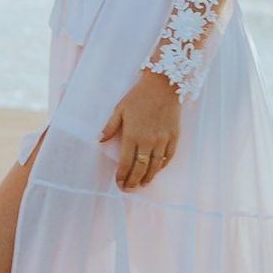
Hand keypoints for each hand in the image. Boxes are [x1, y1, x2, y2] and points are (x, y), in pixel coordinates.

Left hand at [99, 66, 180, 190]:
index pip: (125, 163)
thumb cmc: (139, 95)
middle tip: (128, 188)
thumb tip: (98, 140)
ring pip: (154, 166)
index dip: (121, 175)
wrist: (163, 84)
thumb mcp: (119, 109)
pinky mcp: (174, 137)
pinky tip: (156, 171)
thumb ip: (110, 127)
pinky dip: (161, 167)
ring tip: (142, 184)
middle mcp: (148, 141)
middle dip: (133, 181)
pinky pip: (168, 157)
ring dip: (147, 177)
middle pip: (140, 169)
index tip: (118, 183)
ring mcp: (162, 140)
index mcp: (132, 135)